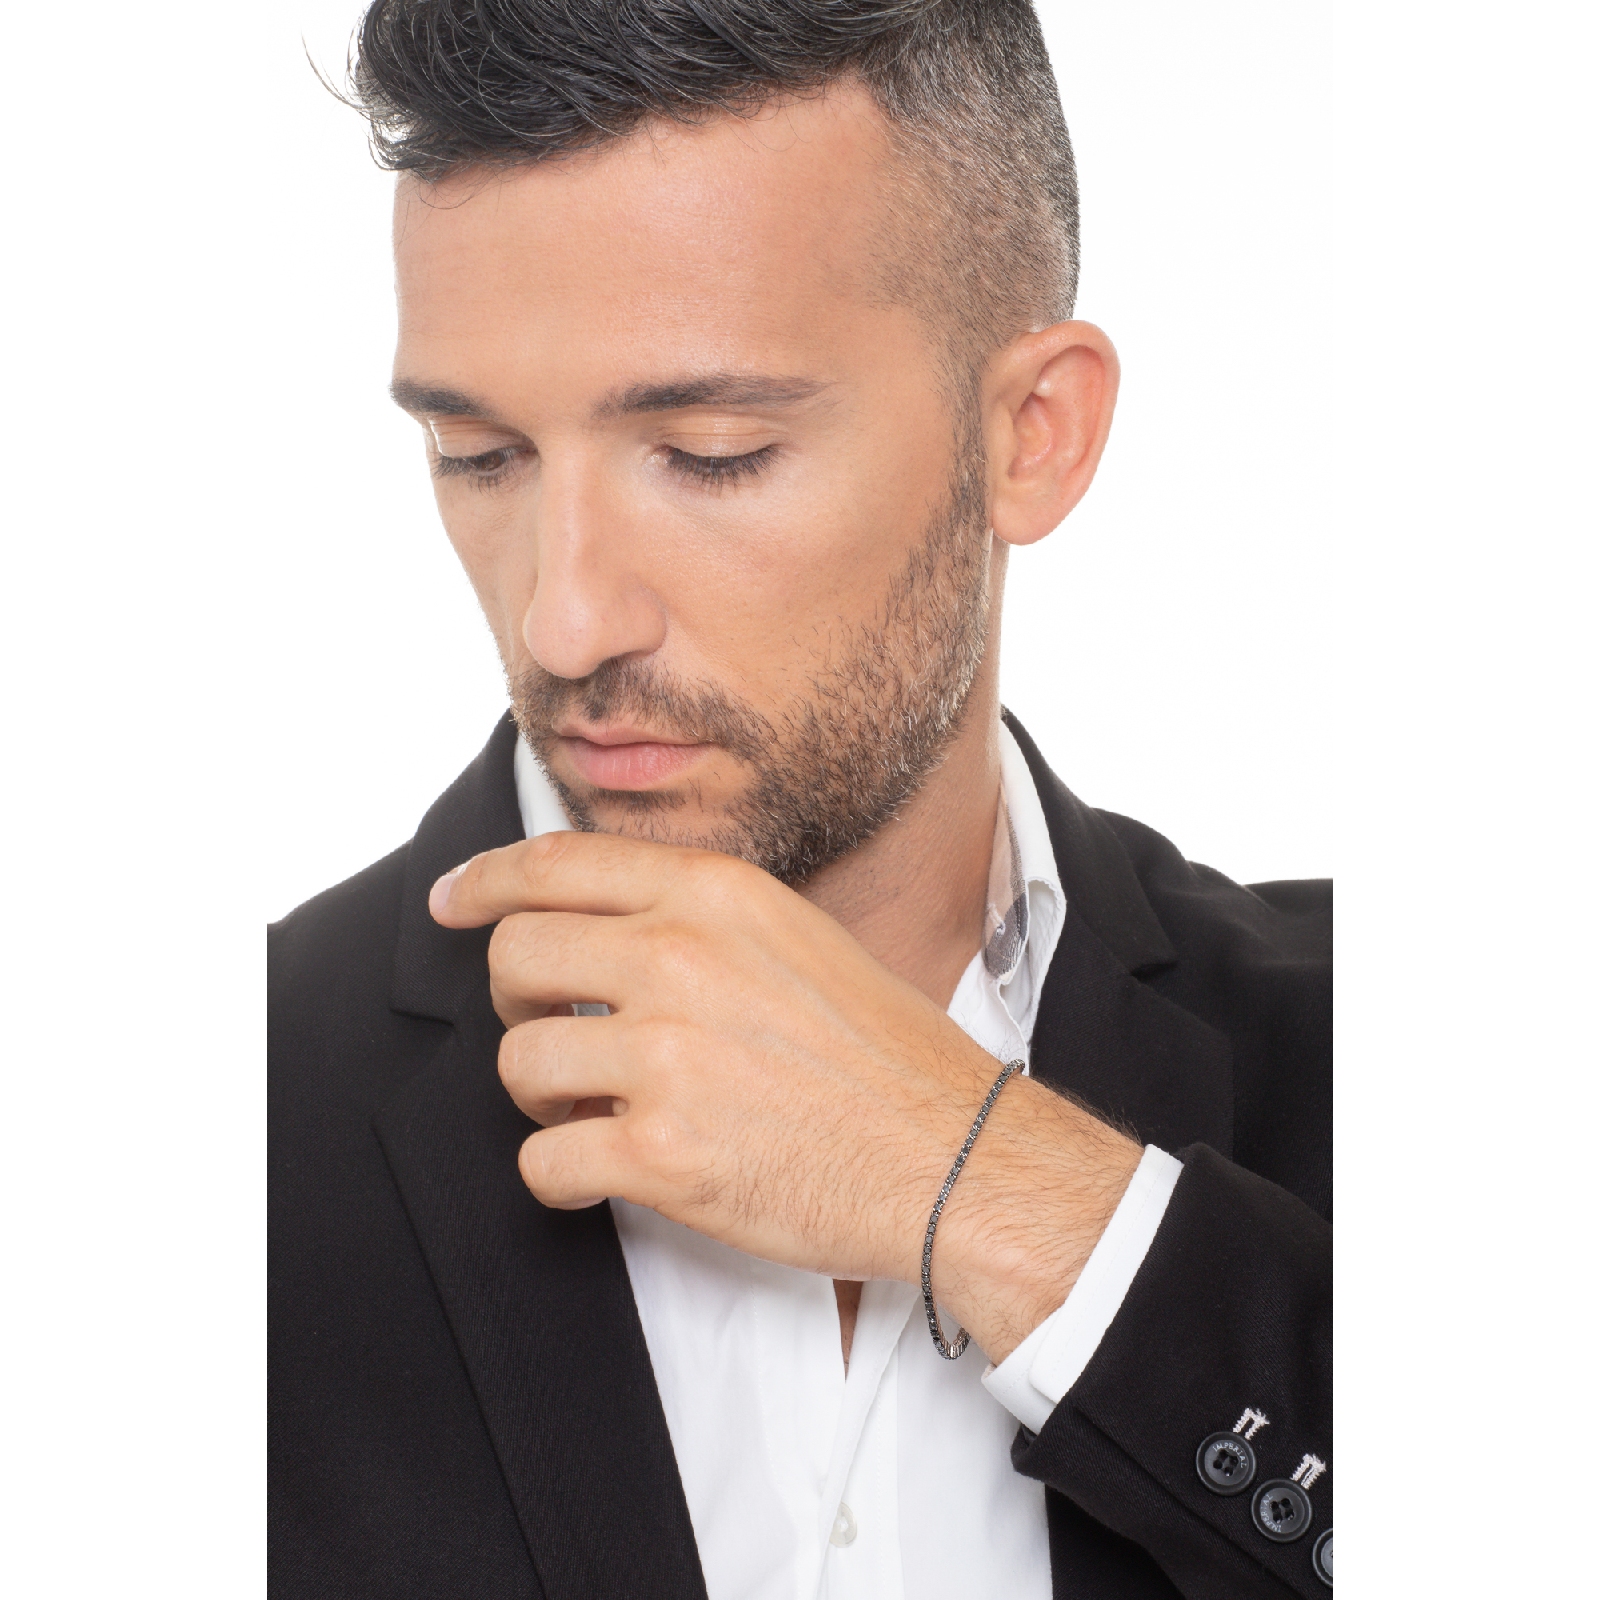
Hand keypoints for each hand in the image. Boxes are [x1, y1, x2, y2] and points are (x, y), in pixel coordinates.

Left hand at [430, 831, 1142, 1359]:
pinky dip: (557, 1170)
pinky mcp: (662, 1154)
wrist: (952, 1154)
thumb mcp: (795, 936)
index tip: (453, 900)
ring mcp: (667, 1057)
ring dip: (539, 1089)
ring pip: (516, 1059)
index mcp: (715, 894)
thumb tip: (598, 920)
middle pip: (515, 955)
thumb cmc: (884, 1051)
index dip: (485, 881)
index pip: (554, 864)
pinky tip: (597, 1165)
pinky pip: (543, 1158)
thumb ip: (698, 916)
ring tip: (588, 1103)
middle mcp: (680, 959)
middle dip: (515, 996)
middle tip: (551, 1025)